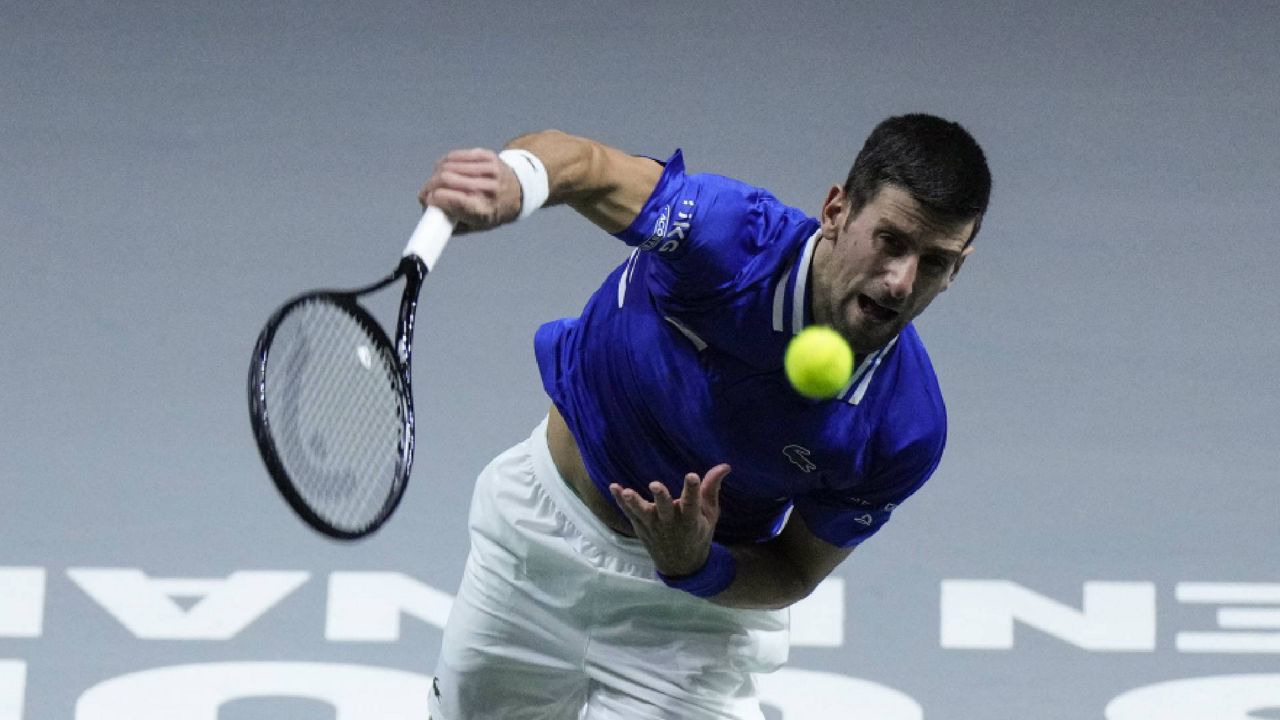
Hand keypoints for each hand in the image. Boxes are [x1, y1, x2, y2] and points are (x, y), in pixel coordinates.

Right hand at [417, 148, 521, 232]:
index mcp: (484, 210)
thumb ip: (451, 224)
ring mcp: (488, 170)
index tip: (427, 202)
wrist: (518, 191)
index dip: (433, 199)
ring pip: (448, 165)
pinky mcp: (486, 156)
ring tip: (435, 182)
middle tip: (426, 192)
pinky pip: (456, 155)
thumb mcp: (475, 226)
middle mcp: (488, 189)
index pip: (451, 199)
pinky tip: (444, 169)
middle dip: (429, 186)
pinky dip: (444, 162)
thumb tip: (429, 214)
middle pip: (446, 179)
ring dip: (435, 174)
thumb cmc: (492, 211)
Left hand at [609, 464, 728, 576]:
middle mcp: (670, 523)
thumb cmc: (698, 534)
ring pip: (642, 513)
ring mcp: (653, 525)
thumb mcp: (710, 514)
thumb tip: (725, 465)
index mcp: (691, 520)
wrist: (681, 565)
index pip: (692, 504)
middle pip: (664, 509)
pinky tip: (614, 487)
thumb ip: (712, 488)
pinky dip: (620, 501)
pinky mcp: (640, 526)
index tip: (692, 475)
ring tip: (627, 492)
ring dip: (635, 503)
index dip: (692, 490)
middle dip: (660, 497)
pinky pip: (629, 513)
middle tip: (655, 485)